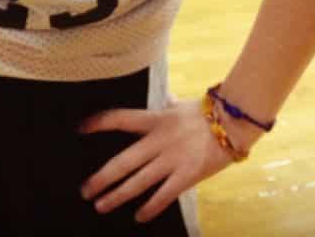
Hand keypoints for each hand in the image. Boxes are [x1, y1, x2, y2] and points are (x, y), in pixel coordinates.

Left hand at [79, 99, 235, 222]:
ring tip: (100, 205)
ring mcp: (171, 159)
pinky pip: (163, 195)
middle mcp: (158, 140)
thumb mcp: (181, 105)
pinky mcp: (187, 176)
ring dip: (117, 195)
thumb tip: (168, 97)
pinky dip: (150, 207)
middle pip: (123, 161)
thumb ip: (169, 104)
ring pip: (138, 182)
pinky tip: (138, 217)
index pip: (120, 118)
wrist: (233, 122)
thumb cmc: (206, 113)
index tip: (80, 128)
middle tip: (85, 190)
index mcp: (155, 119)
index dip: (98, 122)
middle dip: (101, 178)